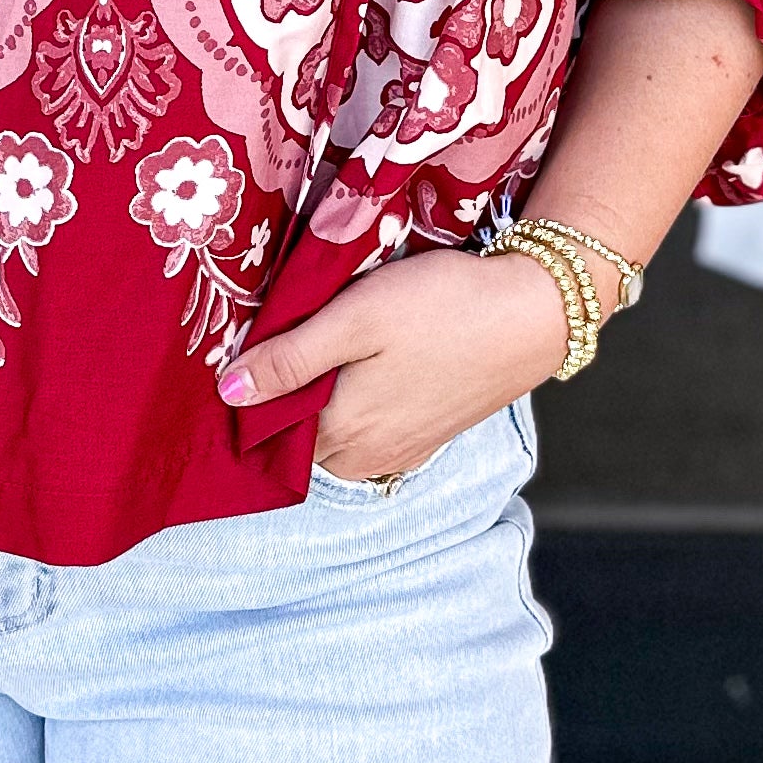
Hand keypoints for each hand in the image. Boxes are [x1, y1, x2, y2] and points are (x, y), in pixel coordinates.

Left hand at [219, 247, 574, 486]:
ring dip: (325, 405)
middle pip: (301, 438)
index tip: (257, 348)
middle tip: (291, 341)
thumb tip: (228, 390)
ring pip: (337, 439)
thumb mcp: (355, 319)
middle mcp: (368, 456)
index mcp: (341, 431)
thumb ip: (290, 359)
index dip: (256, 390)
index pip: (268, 431)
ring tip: (331, 351)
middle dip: (288, 400)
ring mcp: (402, 452)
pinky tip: (371, 370)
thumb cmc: (441, 306)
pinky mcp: (430, 437)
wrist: (534, 312)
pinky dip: (361, 410)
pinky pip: (374, 436)